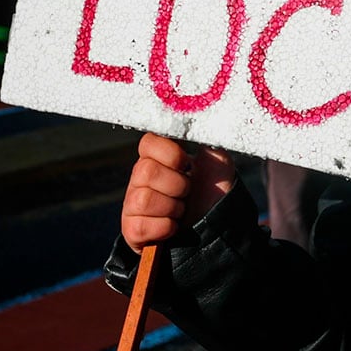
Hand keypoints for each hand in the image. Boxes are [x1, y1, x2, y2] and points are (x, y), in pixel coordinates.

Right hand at [121, 133, 237, 250]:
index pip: (148, 142)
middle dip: (177, 185)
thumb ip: (208, 140)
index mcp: (157, 158)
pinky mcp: (132, 230)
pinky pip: (141, 225)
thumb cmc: (213, 195)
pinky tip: (173, 227)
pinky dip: (165, 228)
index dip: (170, 153)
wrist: (217, 232)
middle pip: (145, 171)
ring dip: (173, 208)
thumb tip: (205, 117)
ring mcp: (133, 205)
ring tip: (181, 210)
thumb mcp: (218, 165)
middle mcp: (140, 179)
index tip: (187, 165)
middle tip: (187, 192)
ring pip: (143, 199)